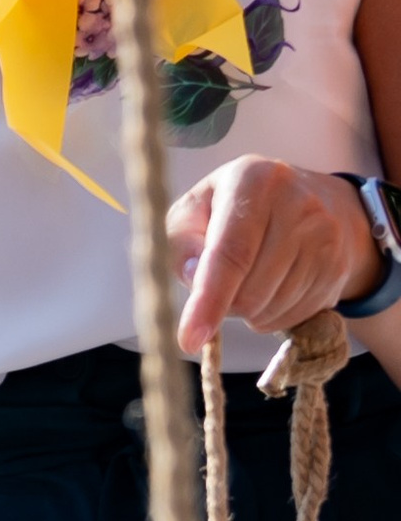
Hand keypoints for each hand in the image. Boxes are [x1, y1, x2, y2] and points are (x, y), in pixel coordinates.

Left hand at [170, 158, 376, 354]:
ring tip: (250, 276)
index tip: (189, 339)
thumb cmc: (234, 207)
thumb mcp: (195, 209)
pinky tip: (273, 285)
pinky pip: (292, 316)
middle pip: (248, 293)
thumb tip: (192, 278)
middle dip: (224, 304)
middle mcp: (298, 203)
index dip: (208, 301)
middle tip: (222, 282)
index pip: (230, 254)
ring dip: (248, 310)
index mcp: (254, 181)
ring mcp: (325, 236)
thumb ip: (181, 242)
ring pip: (270, 309)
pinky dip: (271, 314)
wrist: (313, 199)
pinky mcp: (338, 266)